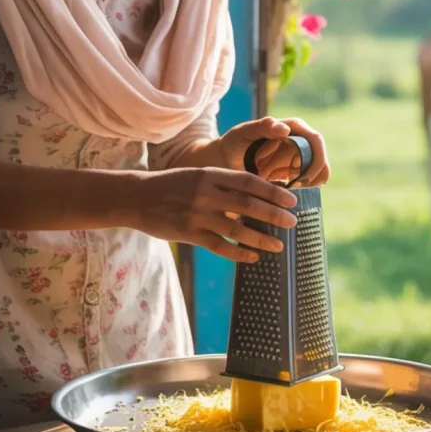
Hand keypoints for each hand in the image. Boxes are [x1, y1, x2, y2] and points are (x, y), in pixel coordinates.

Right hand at [118, 167, 297, 262]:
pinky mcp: (189, 234)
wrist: (138, 197)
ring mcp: (198, 215)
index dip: (273, 191)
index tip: (291, 199)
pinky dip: (239, 252)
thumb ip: (224, 184)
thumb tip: (258, 195)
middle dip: (274, 214)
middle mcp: (207, 193)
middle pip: (249, 205)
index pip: (250, 182)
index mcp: (211, 174)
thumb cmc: (173, 186)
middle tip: (292, 222)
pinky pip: (220, 246)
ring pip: (237, 229)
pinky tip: (253, 257)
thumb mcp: (198, 176)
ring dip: (261, 238)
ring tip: (278, 245)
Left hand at [218, 116, 330, 186]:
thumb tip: (285, 129)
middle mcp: (301, 140)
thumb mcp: (244, 132)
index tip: (301, 178)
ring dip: (306, 184)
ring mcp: (300, 157)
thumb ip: (262, 127)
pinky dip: (302, 190)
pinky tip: (287, 195)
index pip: (315, 141)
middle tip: (293, 189)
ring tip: (288, 191)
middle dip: (310, 176)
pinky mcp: (296, 172)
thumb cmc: (235, 142)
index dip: (315, 159)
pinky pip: (309, 182)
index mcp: (293, 127)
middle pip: (319, 159)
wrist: (226, 160)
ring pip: (317, 172)